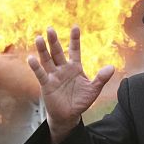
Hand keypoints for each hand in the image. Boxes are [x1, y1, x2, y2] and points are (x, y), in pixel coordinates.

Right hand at [27, 26, 114, 143]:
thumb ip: (101, 78)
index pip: (74, 50)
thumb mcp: (93, 89)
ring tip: (38, 38)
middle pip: (58, 52)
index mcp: (75, 67)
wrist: (69, 116)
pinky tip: (31, 58)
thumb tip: (112, 67)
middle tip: (50, 28)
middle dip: (54, 41)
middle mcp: (63, 69)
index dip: (75, 39)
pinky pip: (41, 74)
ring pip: (47, 60)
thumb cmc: (80, 101)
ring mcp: (54, 76)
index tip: (75, 27)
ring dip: (42, 50)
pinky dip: (36, 67)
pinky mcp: (47, 85)